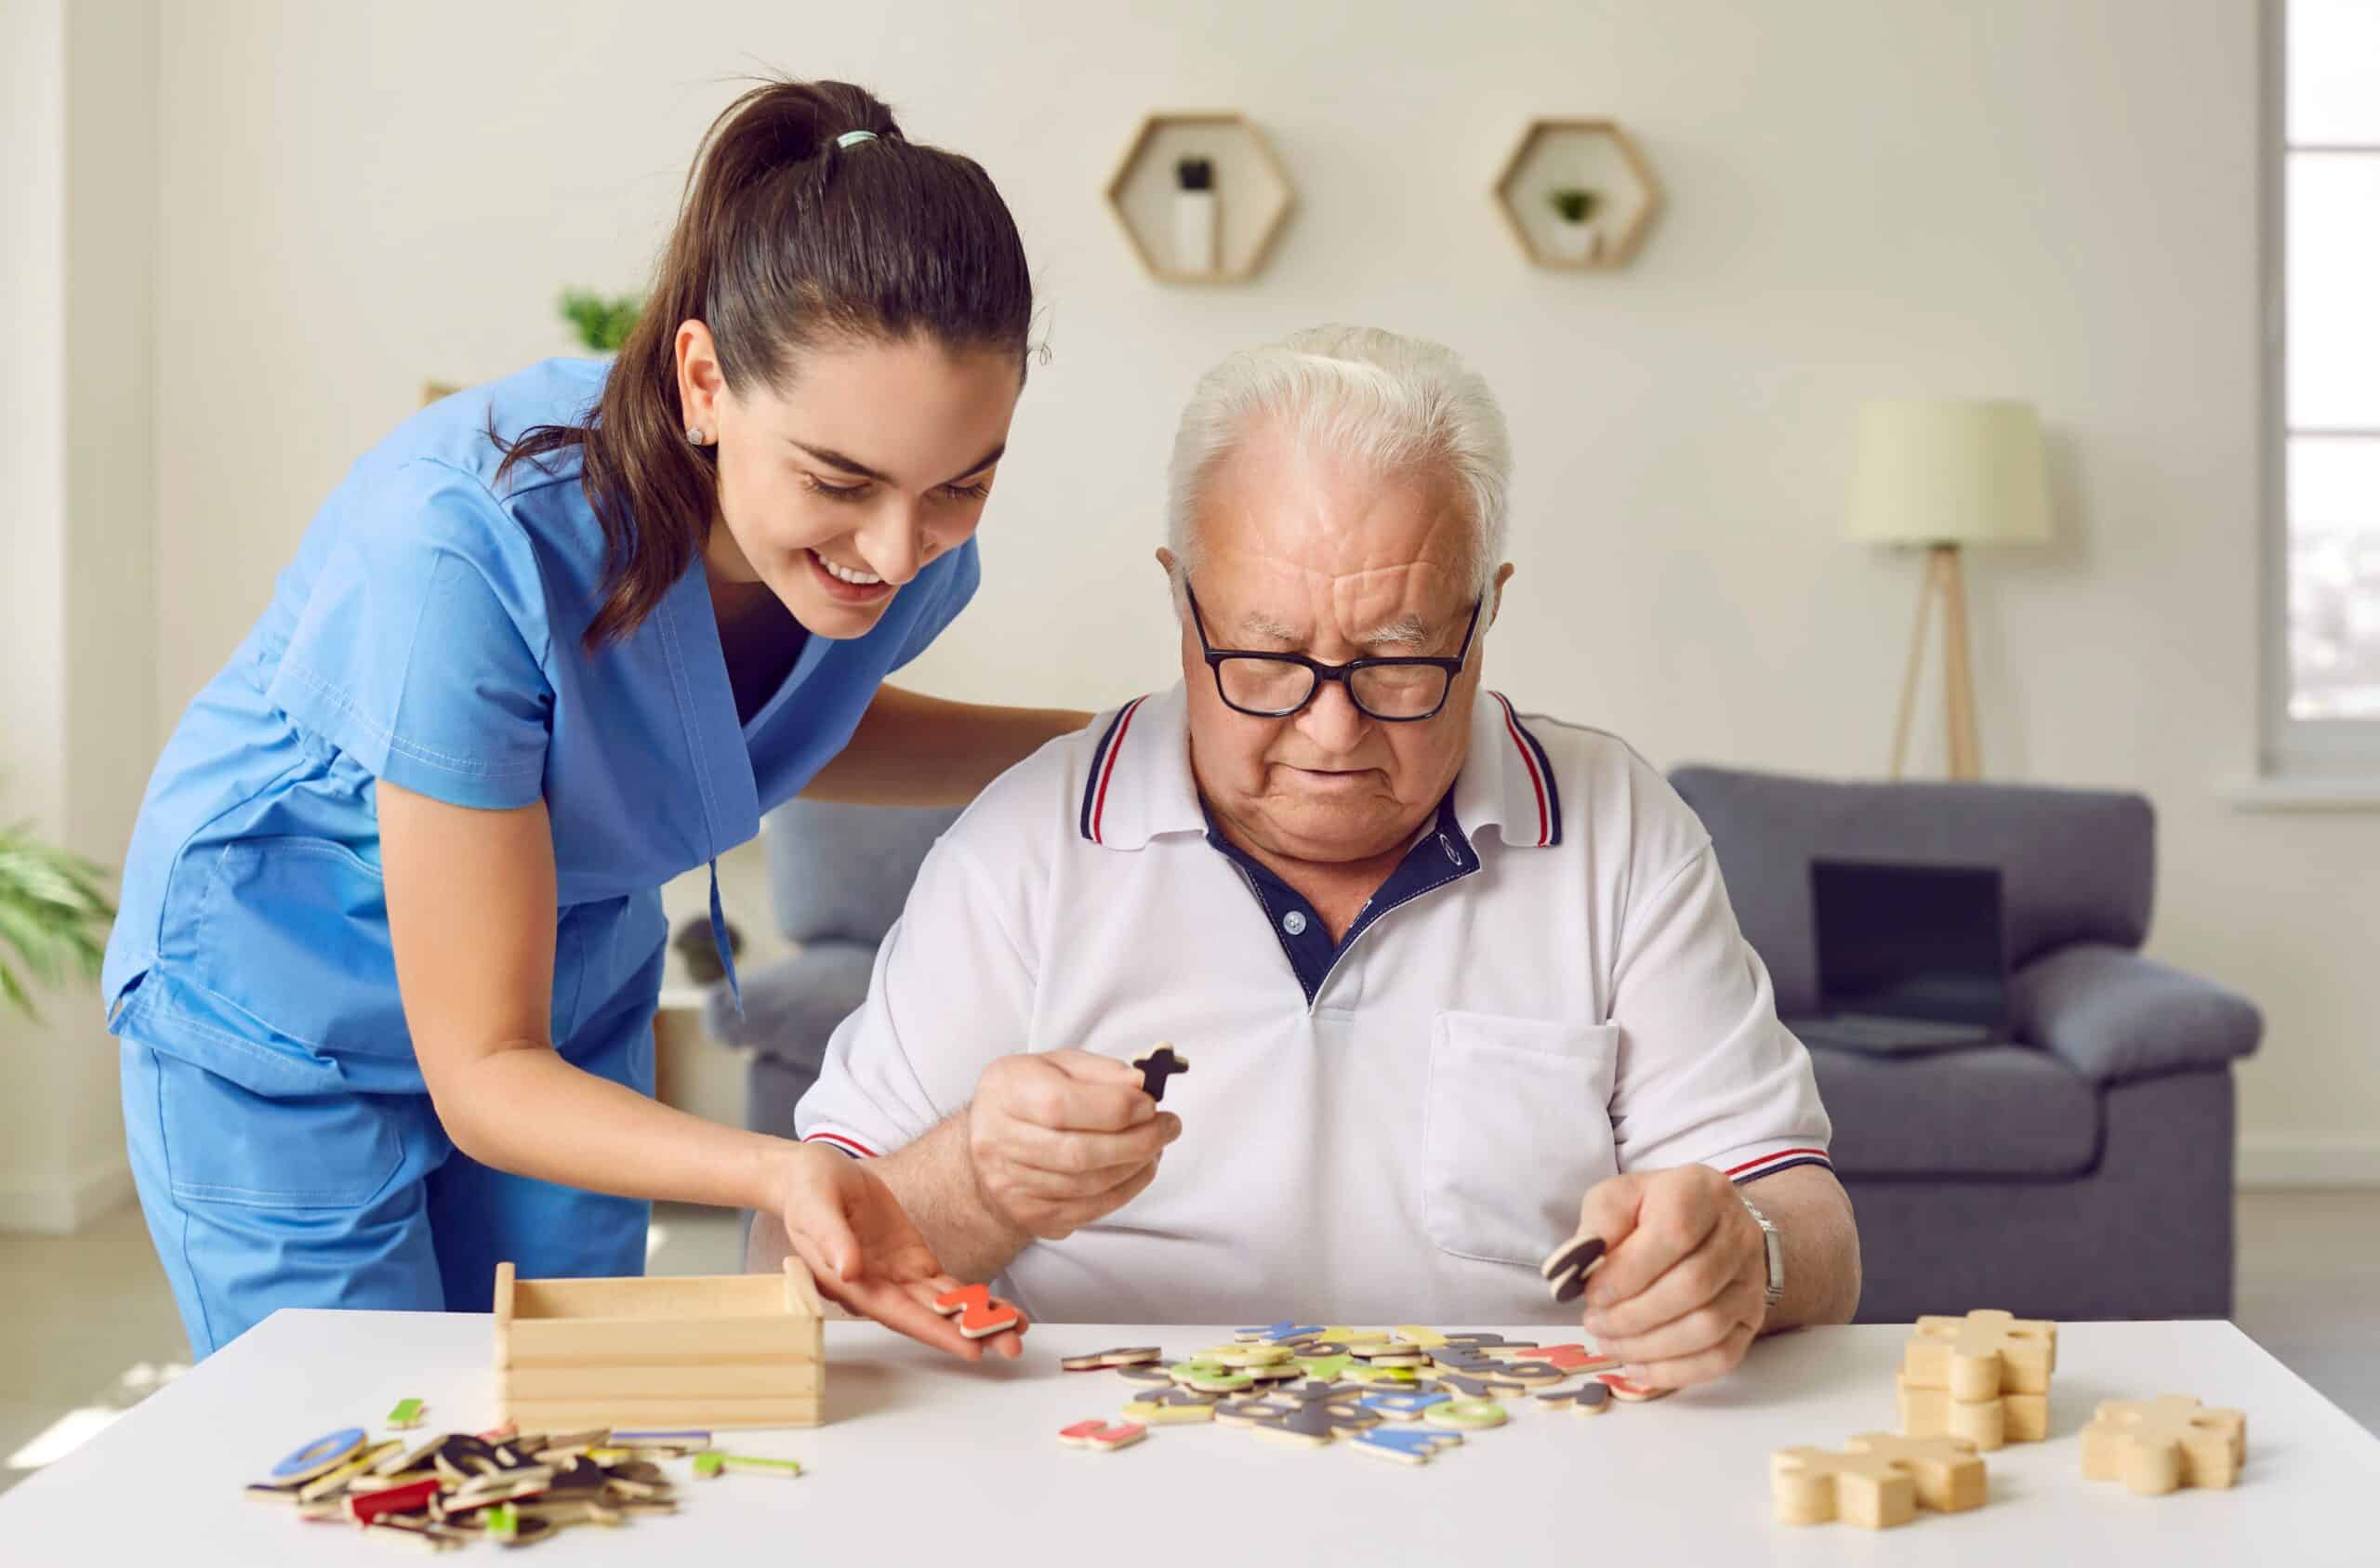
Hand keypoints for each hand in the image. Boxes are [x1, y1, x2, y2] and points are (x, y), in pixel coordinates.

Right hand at [768, 1141, 1027, 1361]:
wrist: (812, 1175)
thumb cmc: (806, 1191)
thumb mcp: (814, 1207)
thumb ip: (831, 1237)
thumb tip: (848, 1269)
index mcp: (853, 1284)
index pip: (900, 1314)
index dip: (936, 1331)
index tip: (970, 1347)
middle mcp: (879, 1289)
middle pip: (931, 1318)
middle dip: (971, 1333)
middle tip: (1010, 1347)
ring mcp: (898, 1277)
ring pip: (944, 1306)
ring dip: (980, 1320)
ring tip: (1018, 1330)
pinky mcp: (912, 1260)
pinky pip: (947, 1285)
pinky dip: (974, 1297)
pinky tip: (1000, 1308)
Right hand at [965, 1050, 1180, 1240]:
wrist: (990, 1143)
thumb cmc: (1030, 1096)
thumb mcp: (1058, 1065)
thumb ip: (1100, 1072)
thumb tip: (1142, 1085)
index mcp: (1006, 1091)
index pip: (1062, 1106)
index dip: (1116, 1108)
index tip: (1150, 1104)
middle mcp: (998, 1141)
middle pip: (1078, 1153)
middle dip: (1137, 1142)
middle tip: (1169, 1127)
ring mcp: (1011, 1185)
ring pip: (1088, 1186)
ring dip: (1136, 1167)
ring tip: (1156, 1146)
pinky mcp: (1029, 1215)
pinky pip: (1088, 1210)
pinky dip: (1124, 1191)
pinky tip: (1138, 1170)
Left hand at [1573, 1164, 1767, 1390]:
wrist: (1705, 1225)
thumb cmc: (1651, 1210)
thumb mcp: (1616, 1198)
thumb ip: (1598, 1224)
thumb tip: (1578, 1266)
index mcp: (1701, 1192)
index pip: (1674, 1234)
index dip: (1629, 1272)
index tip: (1592, 1295)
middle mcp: (1738, 1234)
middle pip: (1692, 1287)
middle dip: (1633, 1315)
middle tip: (1594, 1324)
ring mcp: (1751, 1280)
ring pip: (1708, 1327)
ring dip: (1650, 1346)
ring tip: (1609, 1344)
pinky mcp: (1752, 1318)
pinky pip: (1722, 1357)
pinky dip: (1676, 1371)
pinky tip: (1638, 1368)